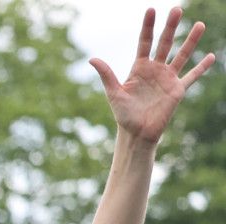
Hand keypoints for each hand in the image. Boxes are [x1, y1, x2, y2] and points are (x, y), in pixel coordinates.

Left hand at [91, 7, 214, 144]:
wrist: (137, 132)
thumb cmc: (123, 114)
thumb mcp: (114, 93)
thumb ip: (106, 75)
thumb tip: (92, 59)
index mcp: (139, 67)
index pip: (144, 42)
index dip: (148, 27)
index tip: (151, 10)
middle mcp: (155, 69)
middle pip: (165, 43)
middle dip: (171, 27)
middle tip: (178, 9)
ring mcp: (168, 78)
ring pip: (182, 55)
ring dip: (191, 41)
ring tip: (200, 25)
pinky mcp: (178, 90)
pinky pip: (192, 76)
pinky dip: (201, 67)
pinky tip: (210, 56)